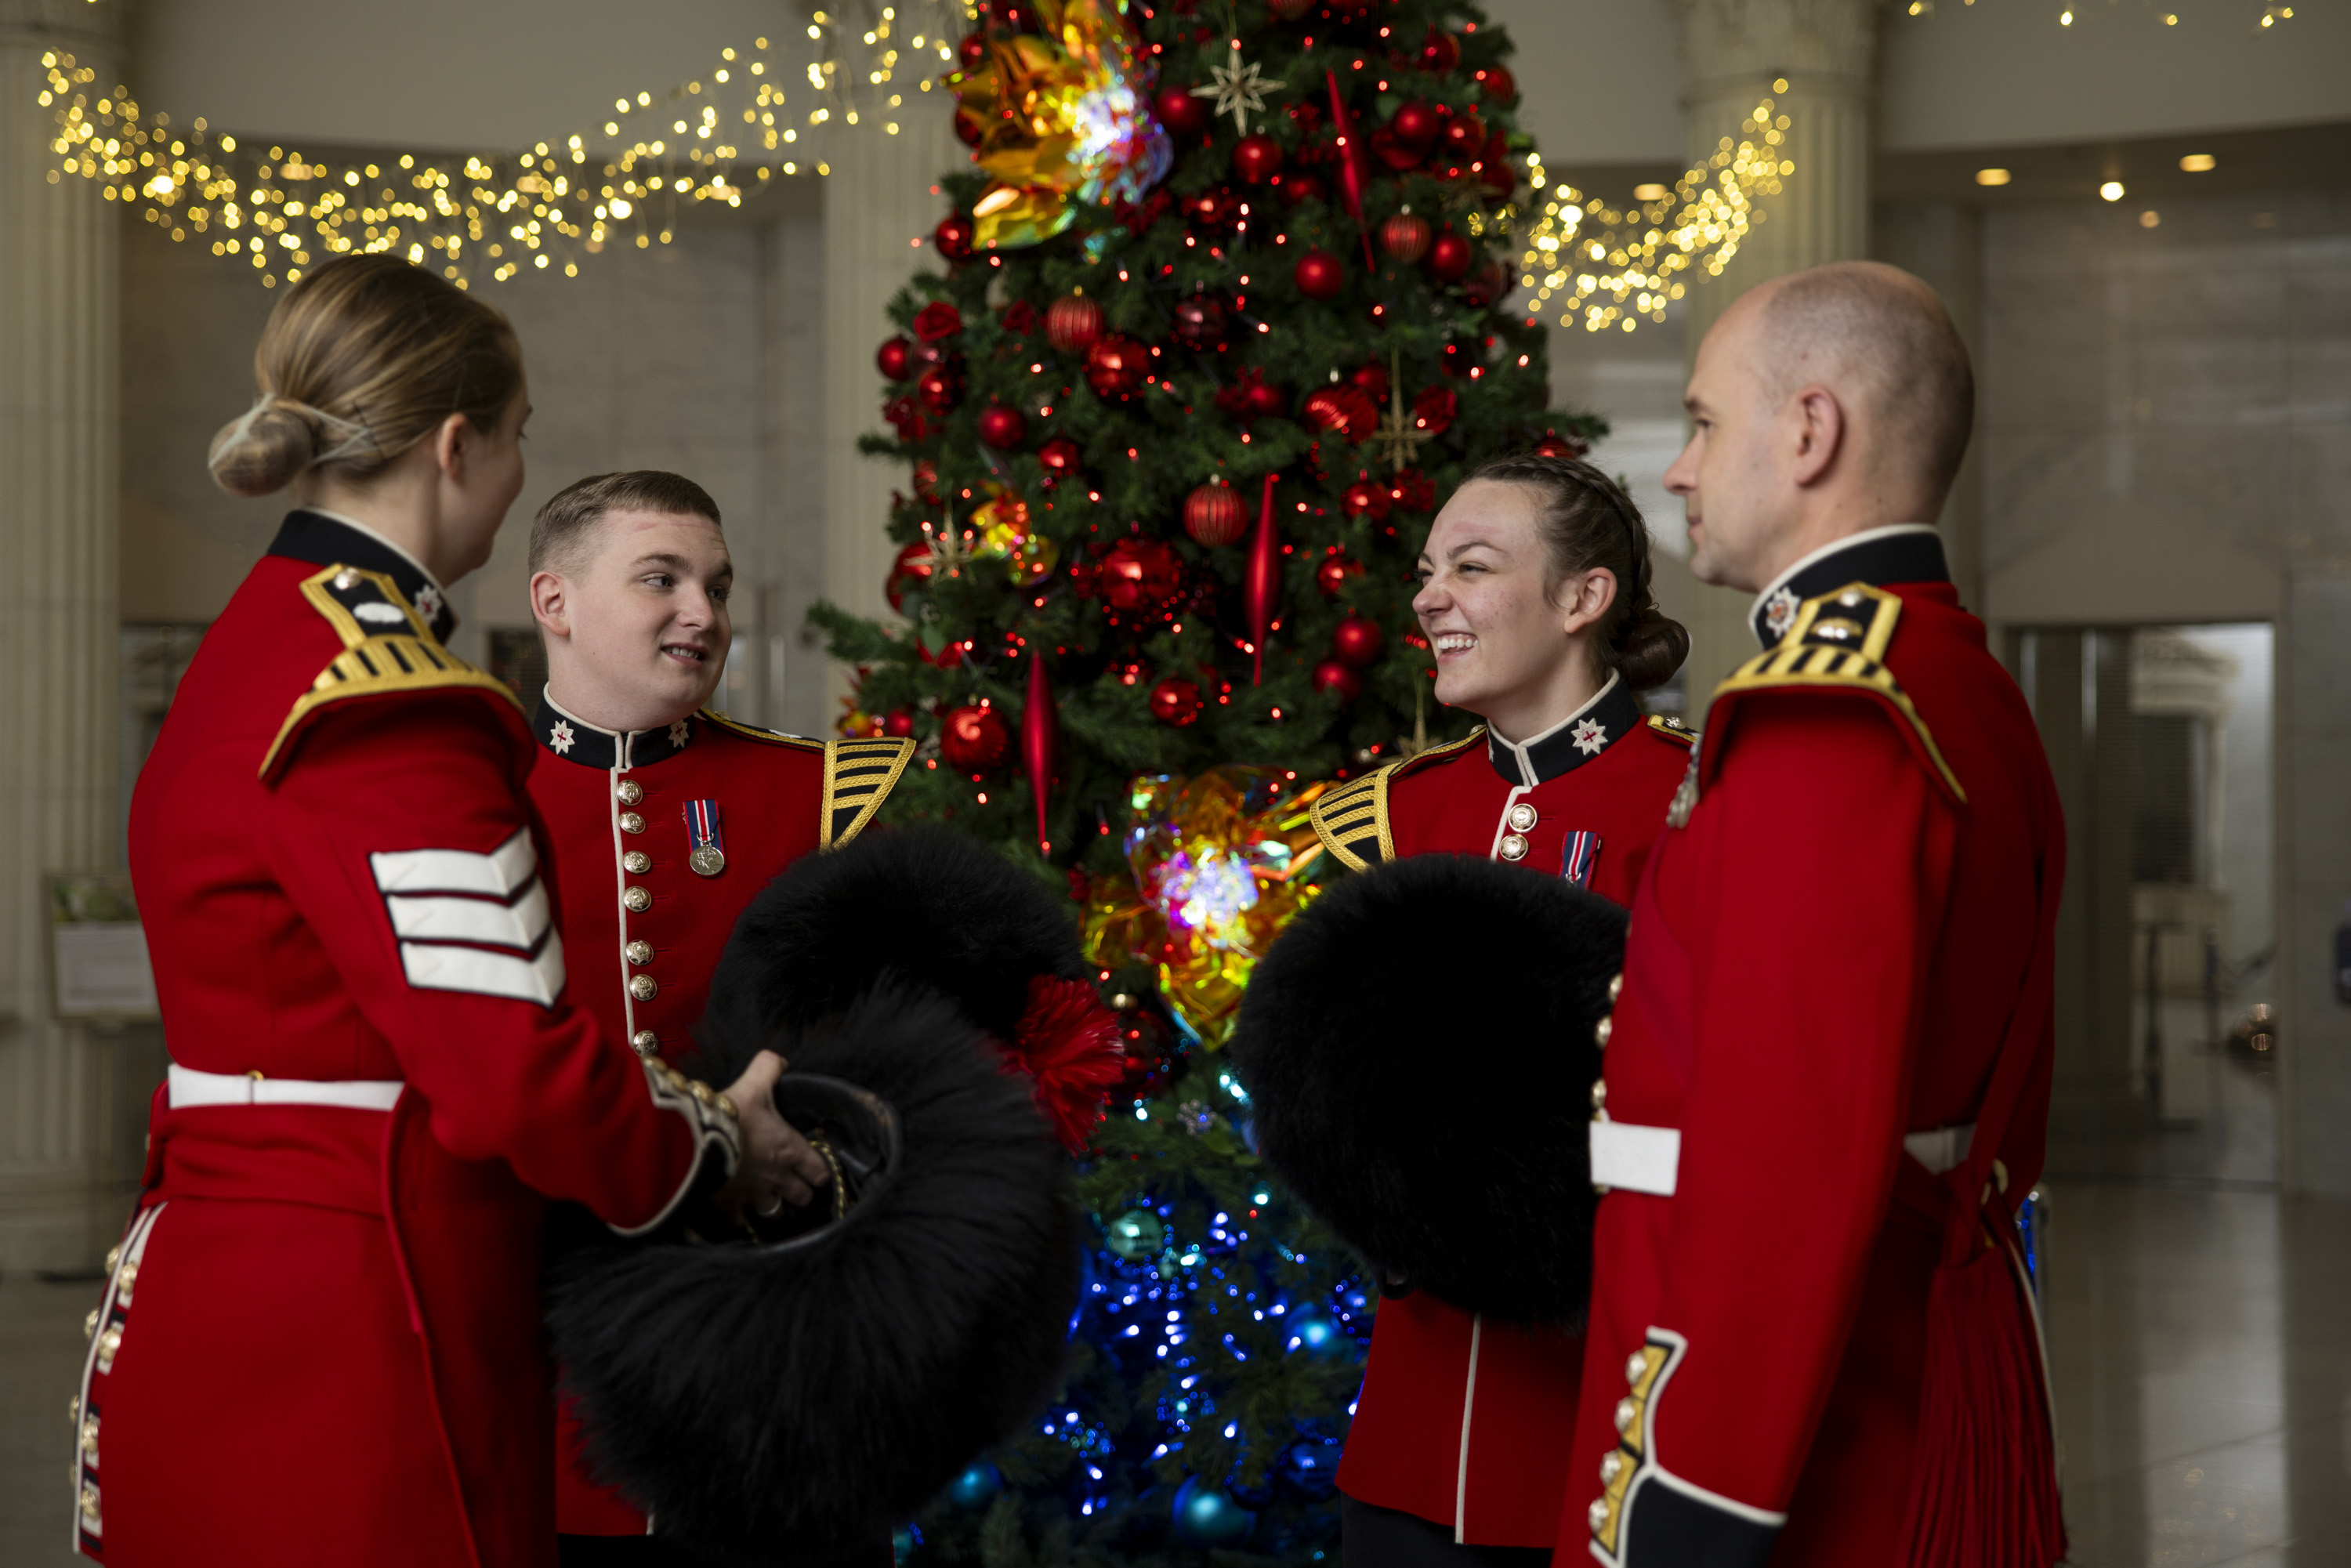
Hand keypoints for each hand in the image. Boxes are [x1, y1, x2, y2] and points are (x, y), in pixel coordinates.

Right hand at [712, 1050, 831, 1218]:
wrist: (693, 1142)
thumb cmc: (729, 1113)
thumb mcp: (753, 1083)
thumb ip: (769, 1068)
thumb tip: (779, 1060)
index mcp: (788, 1149)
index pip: (819, 1170)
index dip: (820, 1171)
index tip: (816, 1171)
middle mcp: (776, 1178)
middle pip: (801, 1197)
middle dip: (801, 1193)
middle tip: (796, 1187)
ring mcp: (751, 1195)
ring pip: (774, 1212)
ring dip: (774, 1207)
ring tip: (769, 1202)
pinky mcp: (726, 1206)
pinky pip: (738, 1222)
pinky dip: (738, 1219)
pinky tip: (735, 1213)